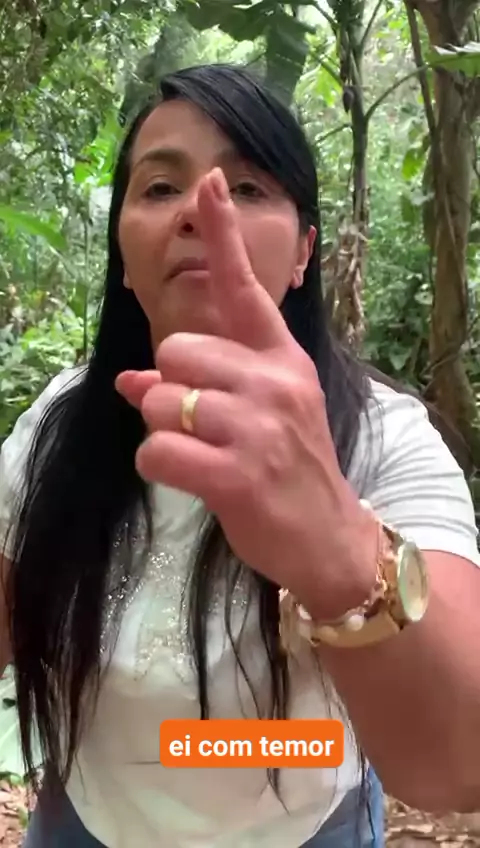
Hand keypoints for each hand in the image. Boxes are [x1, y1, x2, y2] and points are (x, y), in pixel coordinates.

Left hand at [116, 168, 374, 614]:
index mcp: (281, 360)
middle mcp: (273, 383)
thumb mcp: (259, 416)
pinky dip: (159, 466)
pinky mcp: (236, 475)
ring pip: (159, 401)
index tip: (207, 183)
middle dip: (168, 389)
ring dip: (163, 431)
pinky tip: (193, 478)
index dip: (222, 235)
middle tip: (199, 424)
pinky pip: (156, 451)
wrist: (328, 535)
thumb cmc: (288, 468)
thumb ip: (198, 388)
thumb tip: (127, 380)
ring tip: (201, 454)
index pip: (247, 289)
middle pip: (174, 351)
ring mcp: (258, 428)